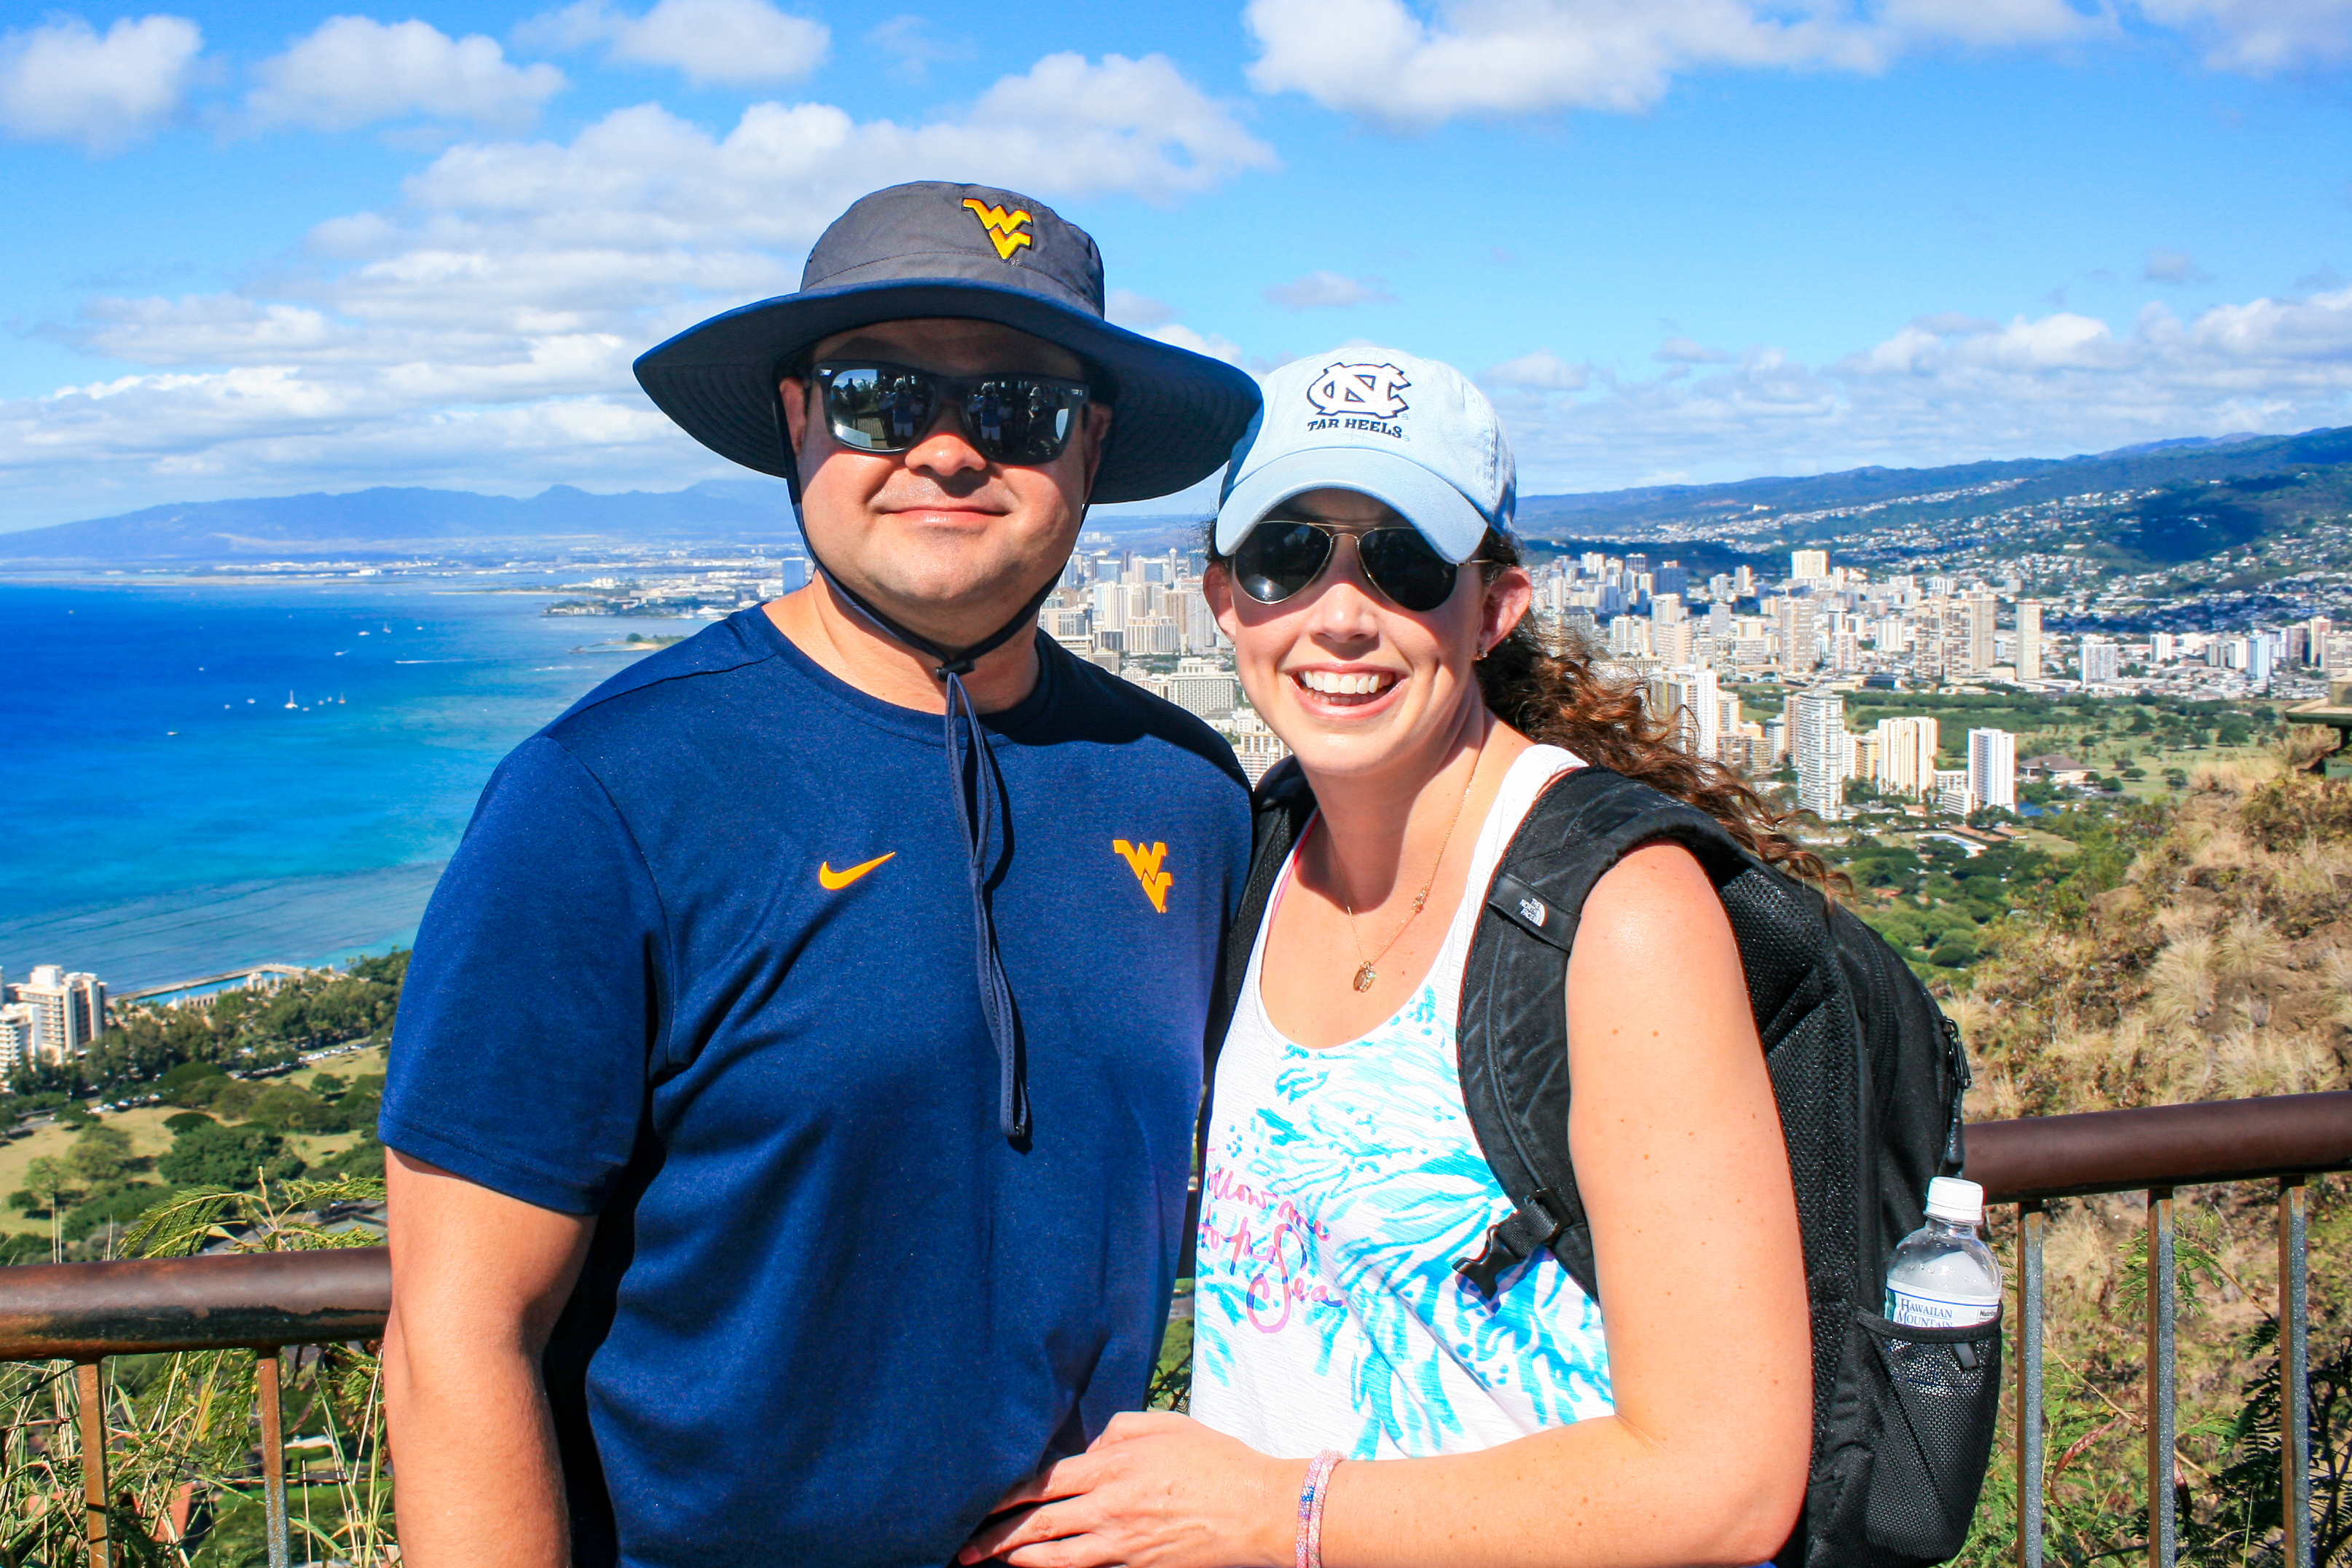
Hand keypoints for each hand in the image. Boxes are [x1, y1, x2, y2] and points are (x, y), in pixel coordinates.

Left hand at [957, 1411, 1300, 1567]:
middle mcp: (1109, 1506)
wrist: (1259, 1510)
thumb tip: (1091, 1446)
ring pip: (1054, 1555)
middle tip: (965, 1546)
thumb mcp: (1166, 1426)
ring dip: (1016, 1557)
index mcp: (1114, 1464)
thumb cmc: (1216, 1461)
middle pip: (1039, 1522)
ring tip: (987, 1561)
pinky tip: (1034, 1567)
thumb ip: (1119, 1429)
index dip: (1007, 1492)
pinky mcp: (1136, 1566)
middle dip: (996, 1534)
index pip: (1045, 1479)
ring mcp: (1121, 1543)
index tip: (979, 1498)